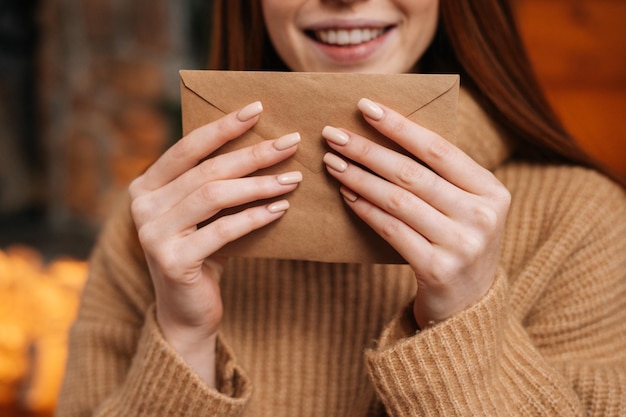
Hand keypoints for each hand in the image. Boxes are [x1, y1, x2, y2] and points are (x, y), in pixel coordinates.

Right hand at [128, 101, 301, 384]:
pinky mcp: (173, 260)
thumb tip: (265, 144)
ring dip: (258, 184)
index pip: (188, 147)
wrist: (187, 311)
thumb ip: (214, 183)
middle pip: (207, 169)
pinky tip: (281, 208)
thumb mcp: (204, 215)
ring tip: (293, 177)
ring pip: (214, 195)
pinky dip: (254, 216)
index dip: (223, 127)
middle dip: (253, 153)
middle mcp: (143, 206)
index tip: (258, 109)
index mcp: (147, 186)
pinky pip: (222, 230)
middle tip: (291, 142)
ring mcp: (153, 234)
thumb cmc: (203, 254)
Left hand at [322, 99, 510, 328]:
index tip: (365, 107)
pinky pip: (390, 229)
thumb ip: (441, 176)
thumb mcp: (464, 207)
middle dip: (367, 149)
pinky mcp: (436, 269)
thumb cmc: (457, 243)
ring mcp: (462, 244)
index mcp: (492, 190)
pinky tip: (346, 193)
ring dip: (359, 177)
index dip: (399, 126)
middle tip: (333, 134)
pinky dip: (365, 208)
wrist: (468, 306)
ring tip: (332, 162)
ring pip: (397, 200)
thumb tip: (385, 134)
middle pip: (412, 173)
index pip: (439, 149)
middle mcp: (482, 216)